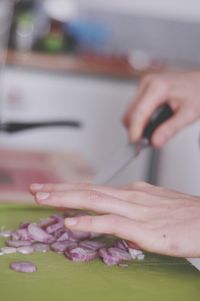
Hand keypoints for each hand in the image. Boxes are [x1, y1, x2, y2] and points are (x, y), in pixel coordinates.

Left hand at [30, 182, 199, 257]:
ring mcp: (136, 210)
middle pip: (89, 190)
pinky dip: (90, 222)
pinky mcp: (144, 228)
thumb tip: (115, 213)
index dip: (70, 188)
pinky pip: (112, 223)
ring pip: (95, 201)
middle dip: (60, 190)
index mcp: (132, 192)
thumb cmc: (186, 215)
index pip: (94, 187)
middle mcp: (130, 196)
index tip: (51, 189)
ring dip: (66, 199)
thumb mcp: (154, 205)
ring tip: (43, 199)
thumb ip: (133, 207)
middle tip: (36, 189)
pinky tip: (73, 222)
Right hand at [123, 71, 199, 147]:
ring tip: (151, 133)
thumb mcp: (189, 114)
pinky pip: (135, 107)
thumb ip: (170, 129)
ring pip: (130, 111)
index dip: (134, 130)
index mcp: (158, 87)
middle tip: (147, 141)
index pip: (139, 113)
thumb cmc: (198, 92)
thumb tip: (155, 141)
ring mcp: (145, 84)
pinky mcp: (144, 88)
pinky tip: (150, 124)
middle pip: (131, 113)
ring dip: (137, 125)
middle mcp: (148, 83)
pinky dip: (139, 119)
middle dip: (136, 129)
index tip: (135, 143)